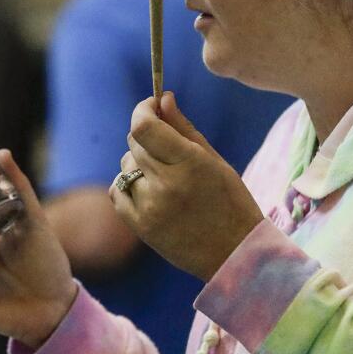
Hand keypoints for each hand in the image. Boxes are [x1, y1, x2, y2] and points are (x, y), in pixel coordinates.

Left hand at [110, 92, 262, 280]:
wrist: (235, 255)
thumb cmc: (231, 202)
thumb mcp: (214, 160)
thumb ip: (184, 128)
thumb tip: (162, 98)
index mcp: (191, 163)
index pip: (144, 127)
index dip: (142, 110)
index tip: (150, 105)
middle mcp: (167, 184)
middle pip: (134, 144)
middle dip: (147, 137)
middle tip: (166, 148)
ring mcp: (150, 207)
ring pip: (125, 166)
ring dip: (139, 164)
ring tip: (164, 177)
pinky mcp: (140, 226)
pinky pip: (117, 191)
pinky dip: (127, 185)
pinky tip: (148, 190)